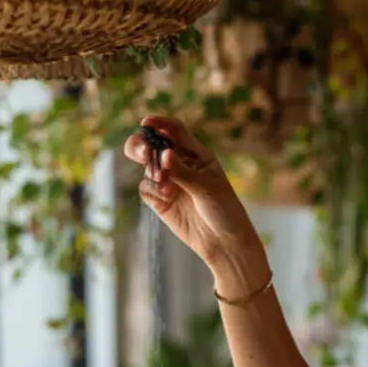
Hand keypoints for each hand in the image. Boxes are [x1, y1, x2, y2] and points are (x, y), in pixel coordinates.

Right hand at [124, 115, 266, 279]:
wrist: (225, 242)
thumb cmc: (224, 210)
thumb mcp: (206, 188)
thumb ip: (182, 171)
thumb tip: (163, 153)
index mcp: (197, 154)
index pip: (175, 131)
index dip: (160, 124)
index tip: (146, 123)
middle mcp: (181, 165)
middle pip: (153, 145)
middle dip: (142, 145)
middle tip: (144, 152)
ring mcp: (169, 182)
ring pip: (147, 167)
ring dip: (151, 173)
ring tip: (167, 187)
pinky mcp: (161, 200)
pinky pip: (146, 188)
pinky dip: (152, 191)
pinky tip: (166, 199)